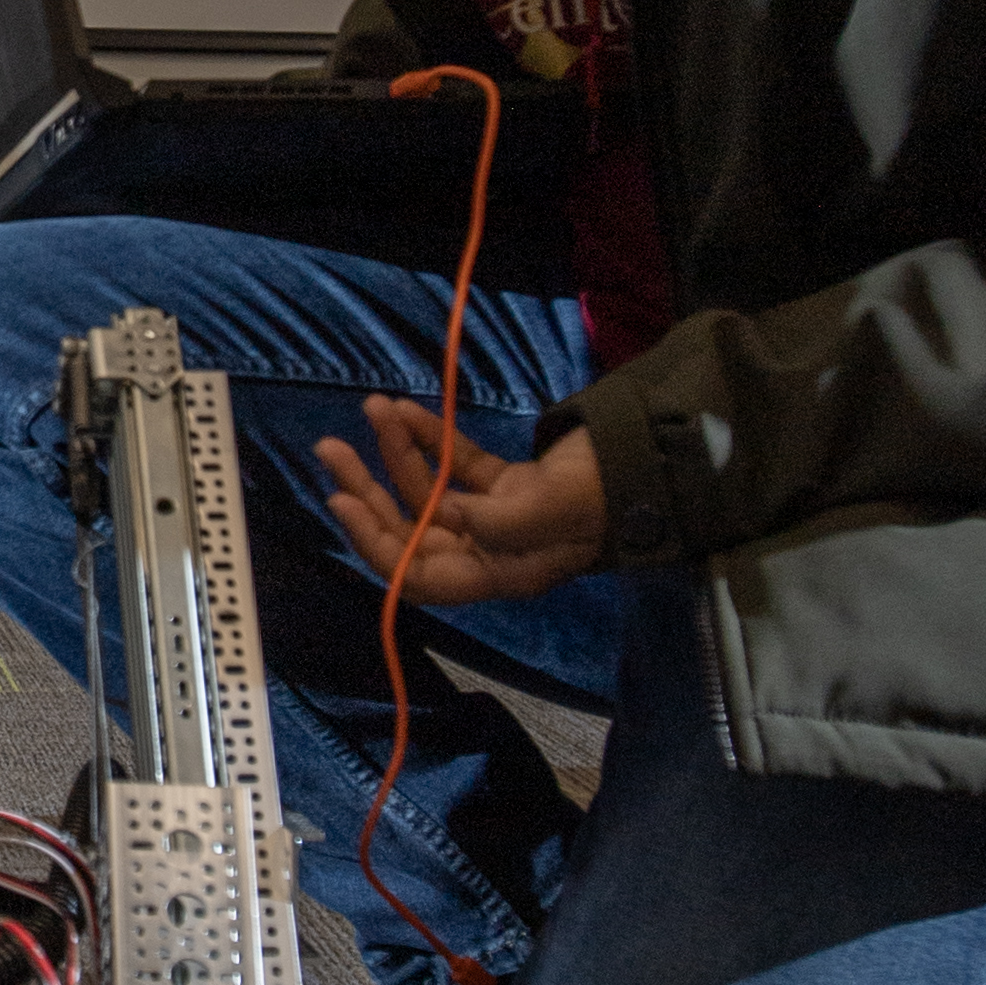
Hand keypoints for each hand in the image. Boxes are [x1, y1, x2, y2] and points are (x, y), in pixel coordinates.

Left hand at [316, 405, 611, 605]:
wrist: (655, 465)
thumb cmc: (606, 496)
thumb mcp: (556, 511)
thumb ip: (499, 521)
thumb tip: (443, 515)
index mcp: (496, 574)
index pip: (418, 575)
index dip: (375, 543)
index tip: (342, 500)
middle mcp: (488, 551)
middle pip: (410, 531)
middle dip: (368, 490)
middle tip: (331, 449)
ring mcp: (495, 518)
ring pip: (427, 493)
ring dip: (396, 453)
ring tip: (372, 409)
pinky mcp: (506, 486)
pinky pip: (455, 467)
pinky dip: (431, 440)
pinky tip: (408, 411)